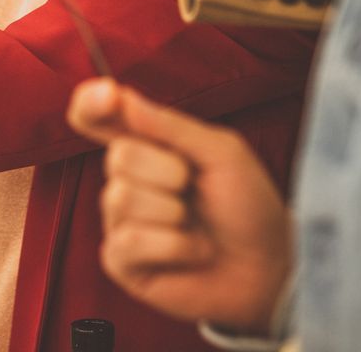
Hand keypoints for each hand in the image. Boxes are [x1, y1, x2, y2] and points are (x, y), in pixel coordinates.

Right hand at [68, 80, 293, 331]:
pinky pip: (128, 241)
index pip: (97, 116)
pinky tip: (191, 251)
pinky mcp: (122, 261)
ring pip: (121, 198)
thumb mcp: (222, 153)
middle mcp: (126, 179)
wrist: (269, 265)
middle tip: (195, 189)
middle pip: (119, 156)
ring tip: (195, 225)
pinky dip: (172, 245)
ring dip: (173, 212)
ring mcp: (120, 221)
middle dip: (168, 171)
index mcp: (146, 145)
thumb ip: (171, 126)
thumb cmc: (248, 204)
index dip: (91, 102)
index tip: (109, 96)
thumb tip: (121, 95)